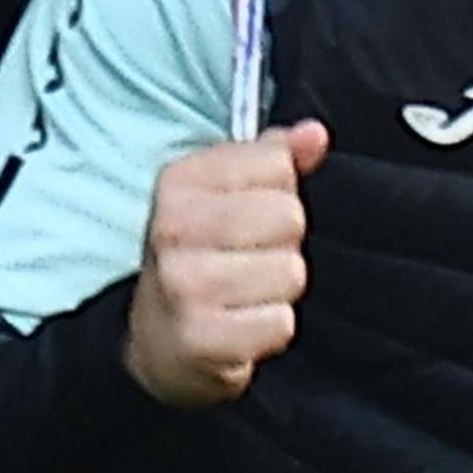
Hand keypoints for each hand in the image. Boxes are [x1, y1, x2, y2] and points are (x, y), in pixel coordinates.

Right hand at [126, 121, 326, 408]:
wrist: (159, 338)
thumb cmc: (203, 258)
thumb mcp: (227, 196)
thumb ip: (274, 159)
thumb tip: (314, 135)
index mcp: (179, 181)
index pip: (278, 164)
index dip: (281, 192)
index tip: (250, 213)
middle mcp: (173, 228)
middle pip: (290, 217)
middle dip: (284, 243)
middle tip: (250, 259)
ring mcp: (183, 283)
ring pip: (291, 272)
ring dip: (280, 289)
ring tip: (245, 293)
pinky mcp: (201, 336)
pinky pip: (281, 323)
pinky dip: (271, 329)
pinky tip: (242, 325)